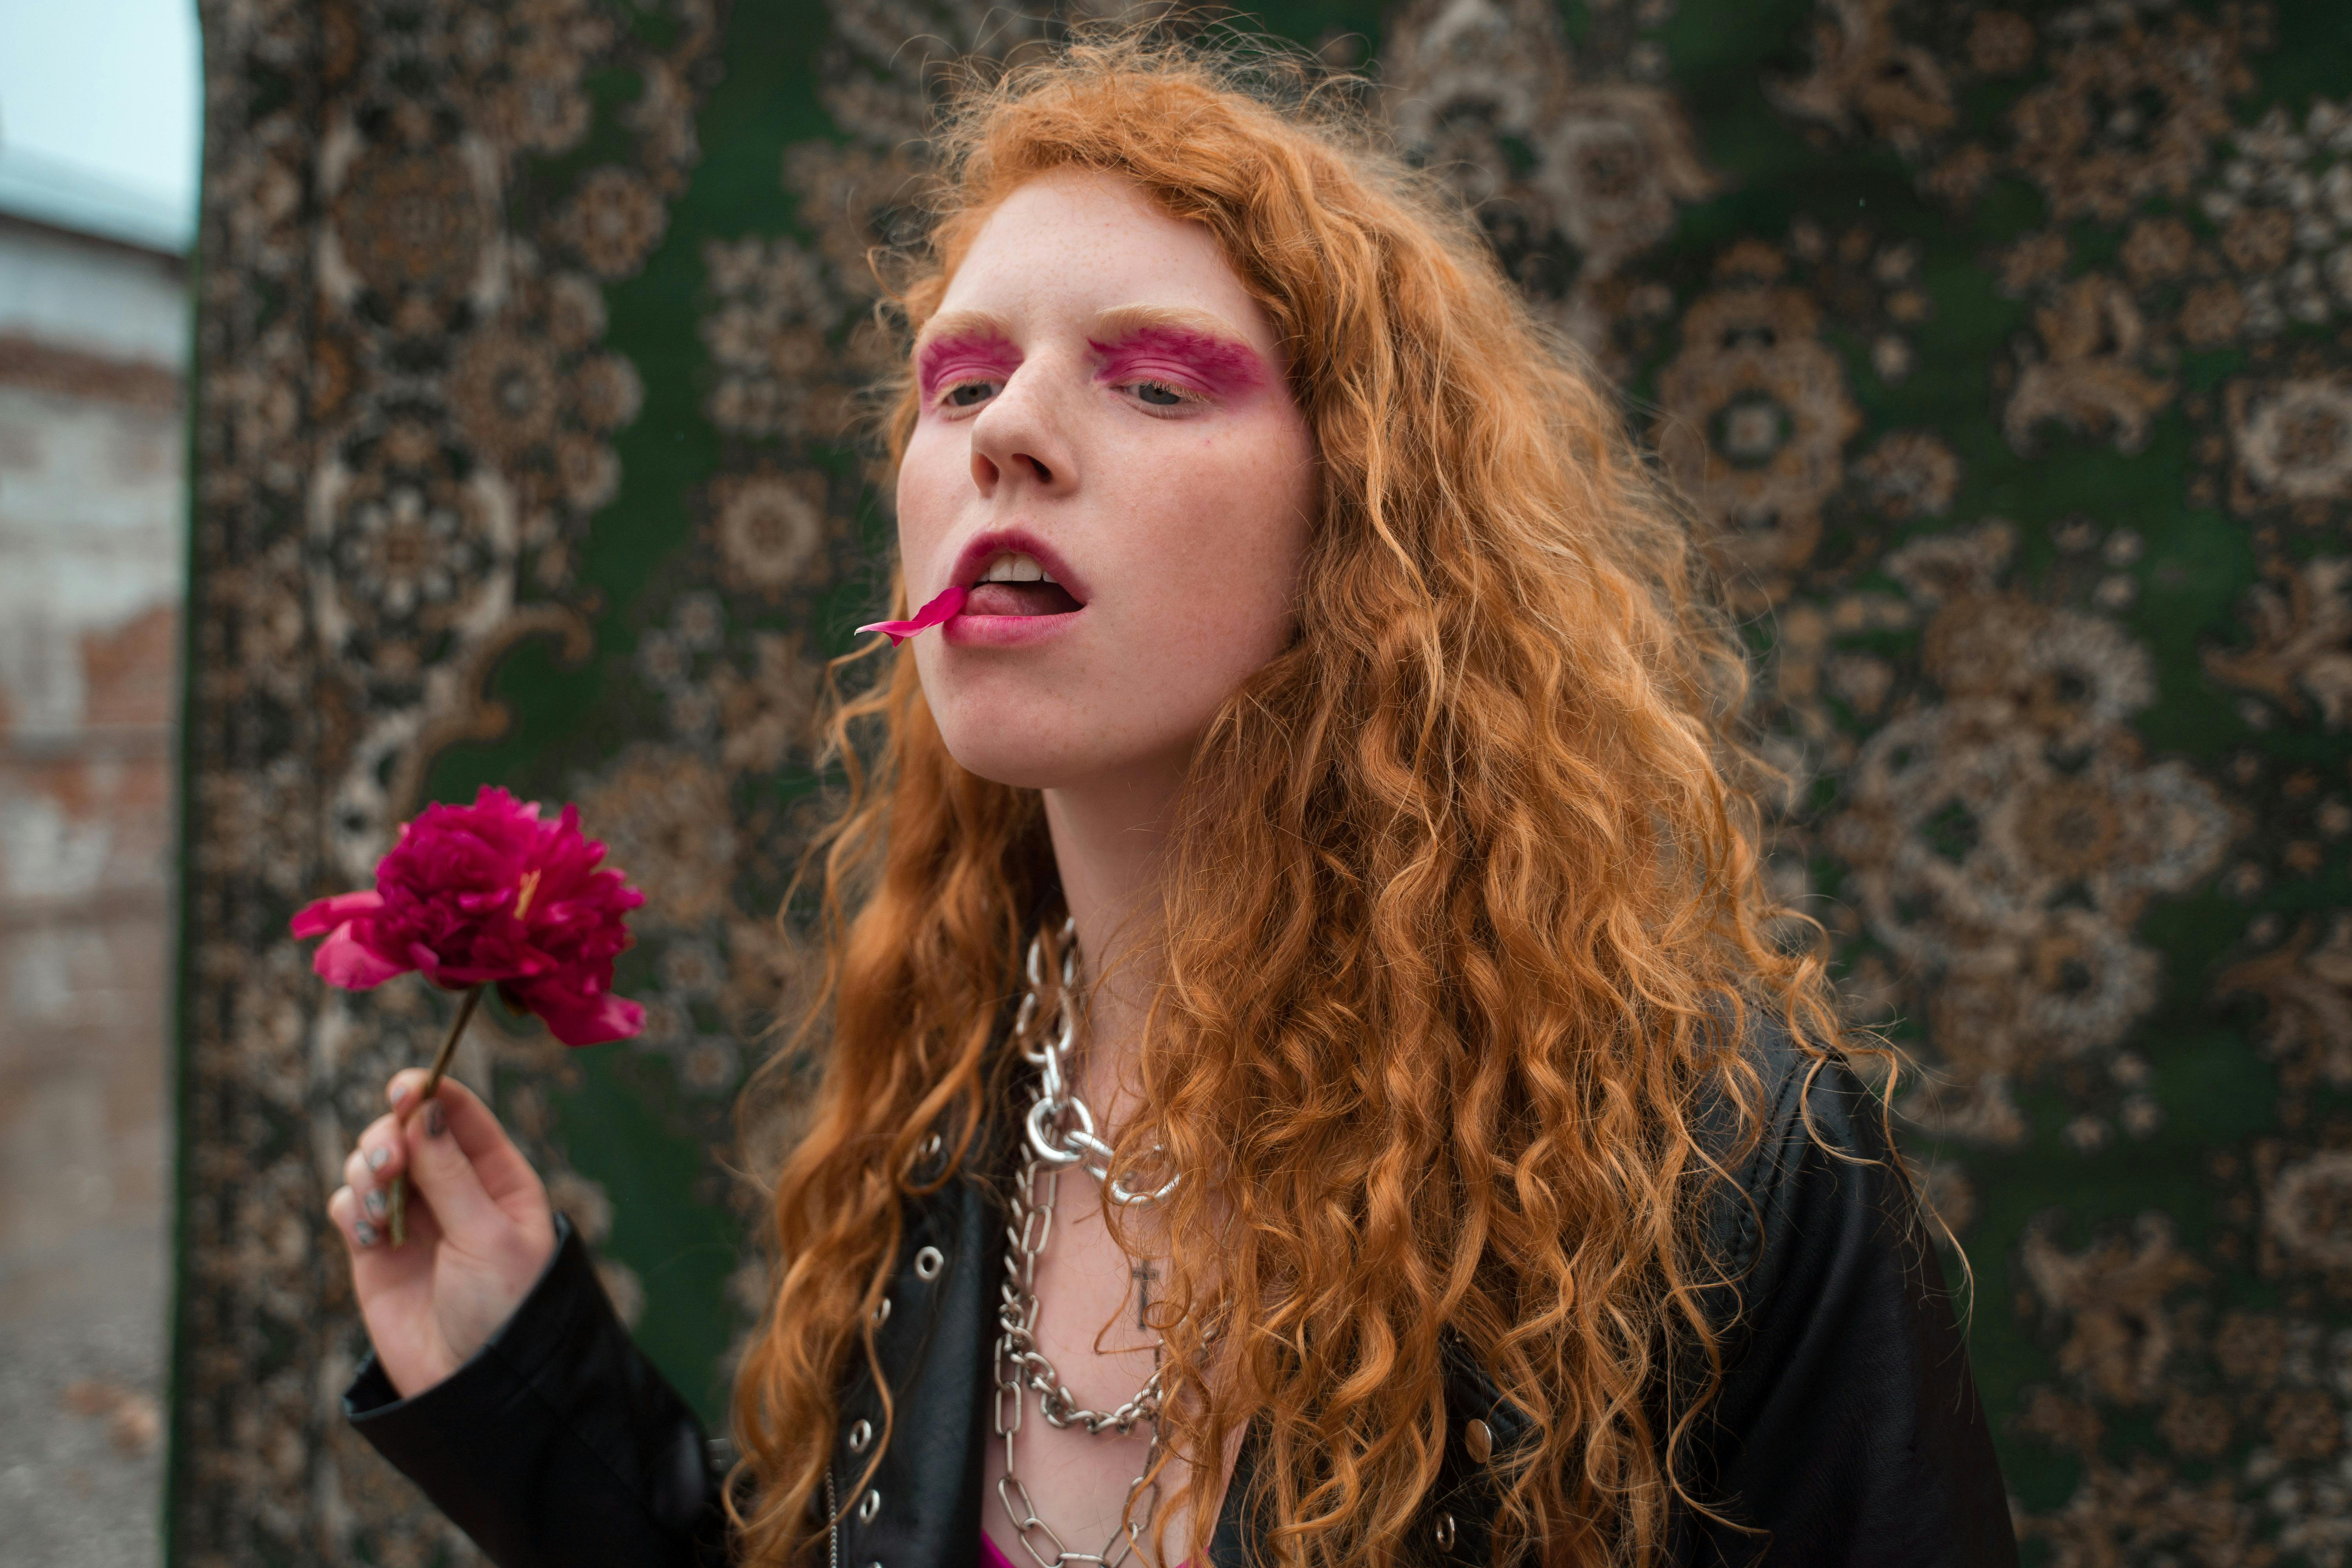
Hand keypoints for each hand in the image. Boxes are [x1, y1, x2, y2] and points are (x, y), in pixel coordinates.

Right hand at [328, 1068, 557, 1397]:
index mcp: (499, 1178)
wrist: (471, 1388)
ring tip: (381, 1206)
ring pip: (373, 1161)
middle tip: (388, 1163)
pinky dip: (351, 1207)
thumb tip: (426, 1110)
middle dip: (389, 1135)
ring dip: (368, 1169)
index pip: (461, 1115)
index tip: (405, 1087)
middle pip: (408, 1130)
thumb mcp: (489, 1236)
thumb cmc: (502, 1310)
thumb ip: (452, 1174)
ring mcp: (412, 1218)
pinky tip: (368, 1234)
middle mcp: (454, 1190)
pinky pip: (349, 1204)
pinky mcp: (375, 1249)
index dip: (431, 1092)